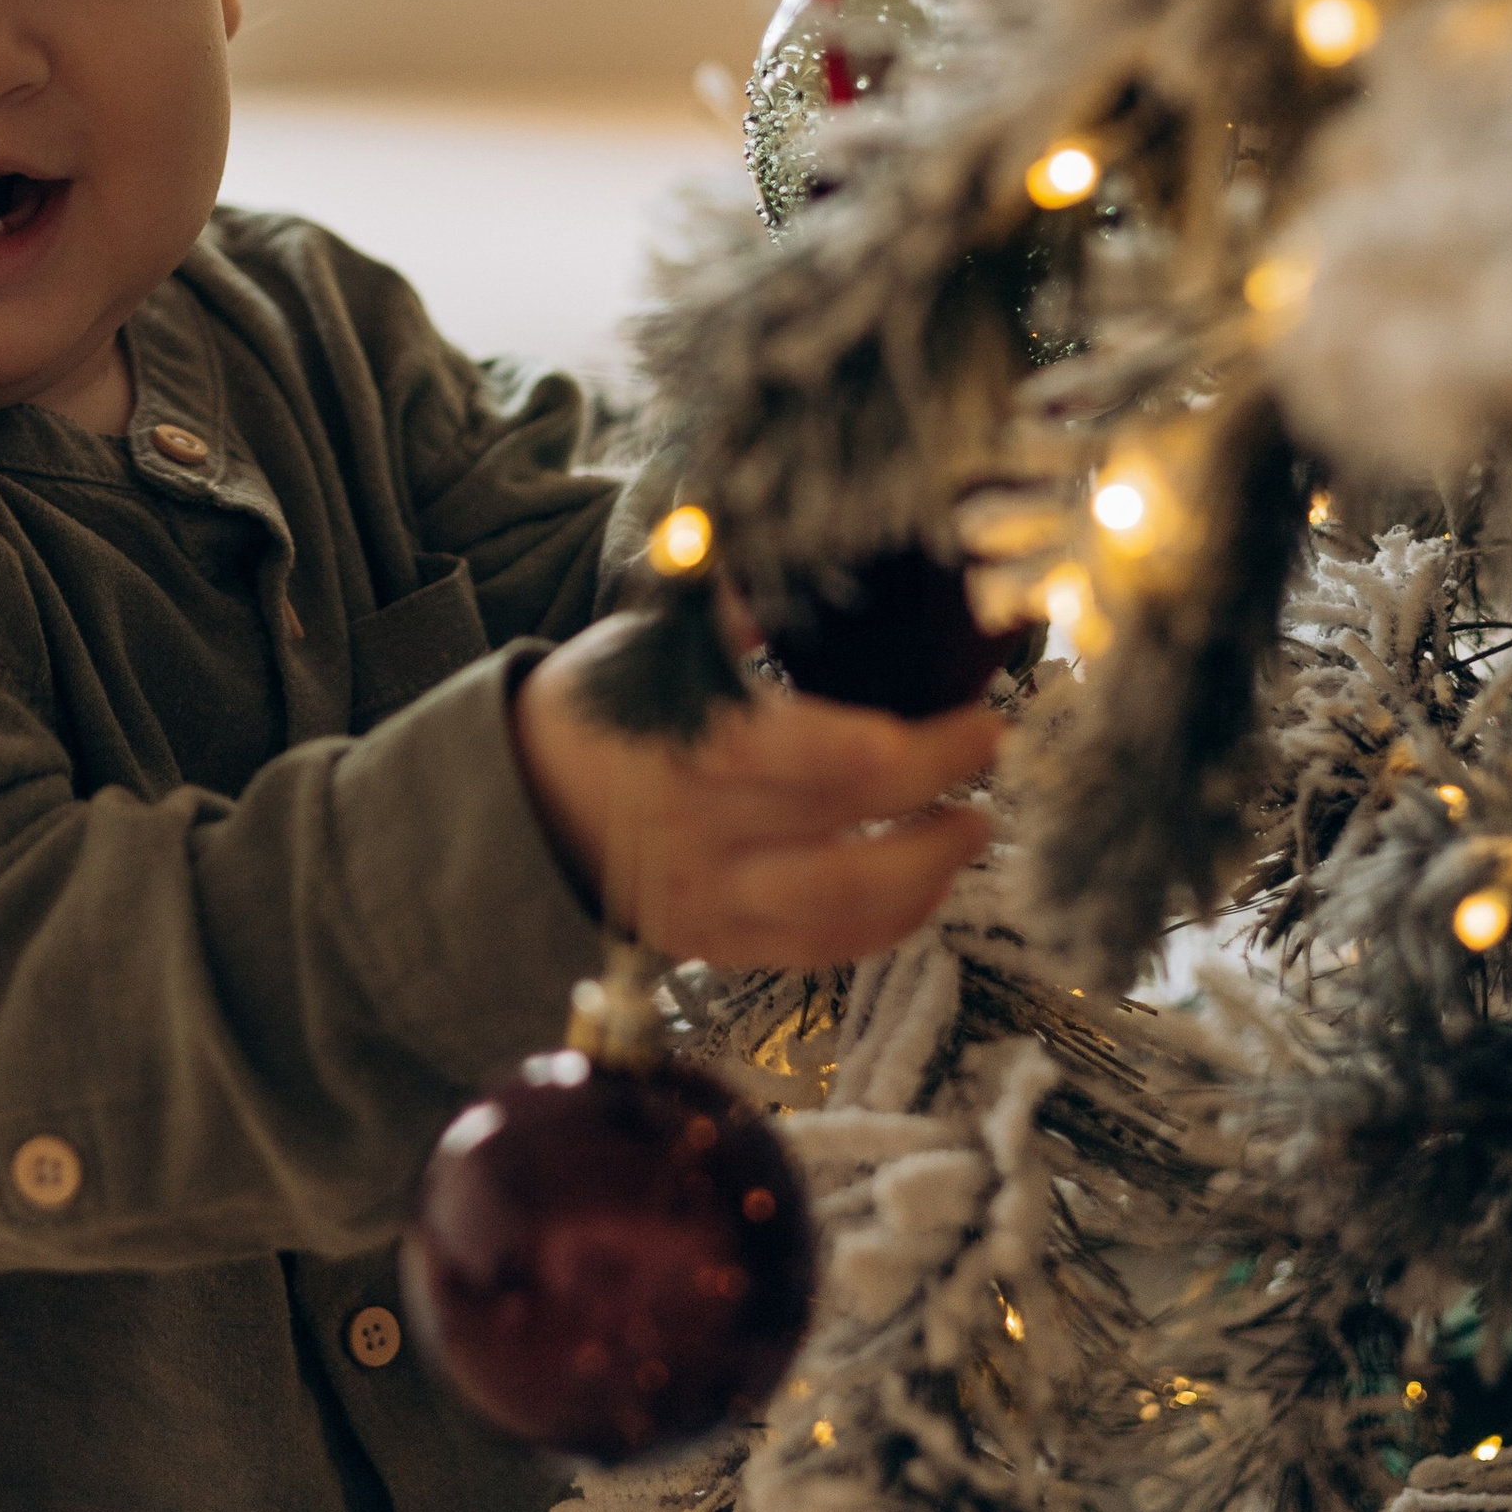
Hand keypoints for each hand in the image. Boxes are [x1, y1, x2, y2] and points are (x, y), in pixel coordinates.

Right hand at [510, 615, 999, 968]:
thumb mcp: (646, 646)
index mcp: (678, 747)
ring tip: (974, 825)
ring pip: (841, 905)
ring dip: (930, 868)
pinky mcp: (720, 946)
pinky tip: (930, 883)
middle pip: (842, 823)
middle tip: (989, 745)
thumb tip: (801, 561)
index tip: (968, 717)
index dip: (895, 746)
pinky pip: (820, 950)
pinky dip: (888, 922)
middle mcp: (695, 834)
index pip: (801, 754)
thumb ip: (725, 617)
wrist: (523, 809)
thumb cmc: (602, 710)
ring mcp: (709, 901)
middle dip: (938, 787)